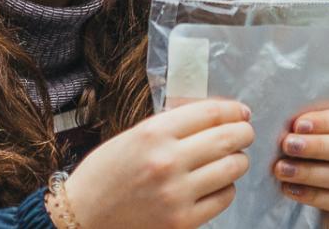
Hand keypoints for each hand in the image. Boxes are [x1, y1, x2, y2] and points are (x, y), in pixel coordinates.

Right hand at [60, 99, 253, 228]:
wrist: (83, 217)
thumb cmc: (106, 174)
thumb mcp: (133, 137)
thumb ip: (172, 126)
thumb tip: (217, 116)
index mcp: (153, 133)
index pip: (211, 113)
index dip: (234, 110)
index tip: (241, 113)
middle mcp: (167, 161)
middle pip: (229, 138)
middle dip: (244, 132)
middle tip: (245, 133)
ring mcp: (176, 194)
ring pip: (233, 168)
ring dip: (238, 160)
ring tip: (230, 159)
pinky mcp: (182, 221)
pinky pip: (224, 197)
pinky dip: (226, 187)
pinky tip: (215, 184)